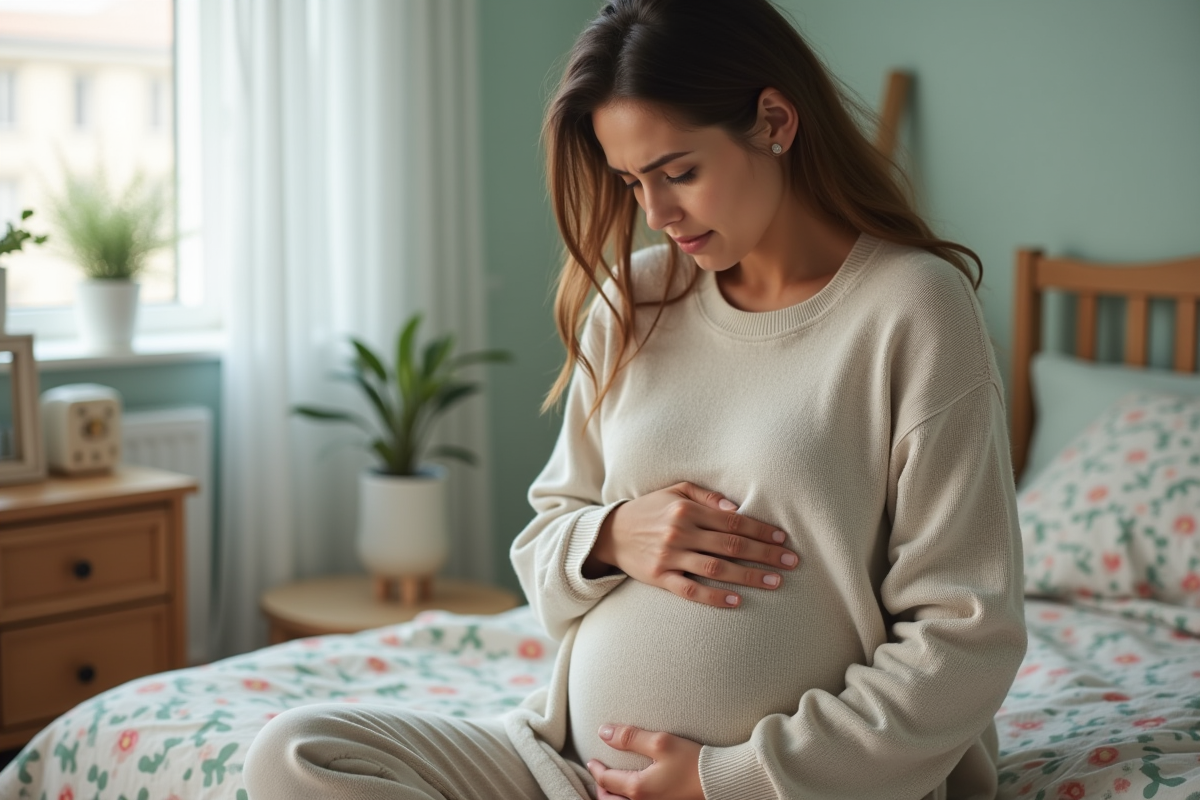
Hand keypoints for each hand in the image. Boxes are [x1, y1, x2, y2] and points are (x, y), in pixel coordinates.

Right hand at [582, 481, 799, 607]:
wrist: (610, 533)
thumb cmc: (649, 510)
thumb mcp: (674, 491)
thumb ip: (705, 495)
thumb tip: (736, 507)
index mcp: (686, 508)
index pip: (732, 520)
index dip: (760, 530)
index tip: (783, 539)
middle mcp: (680, 532)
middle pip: (731, 544)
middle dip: (764, 554)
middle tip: (791, 563)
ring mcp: (670, 557)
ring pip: (717, 568)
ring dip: (748, 576)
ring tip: (774, 583)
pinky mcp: (660, 578)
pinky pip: (691, 590)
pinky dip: (714, 597)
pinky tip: (736, 601)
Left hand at [586, 724, 704, 799]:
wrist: (720, 782)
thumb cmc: (693, 761)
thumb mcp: (661, 742)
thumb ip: (630, 737)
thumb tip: (603, 732)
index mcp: (638, 788)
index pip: (606, 780)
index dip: (596, 769)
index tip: (592, 761)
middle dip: (600, 790)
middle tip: (598, 776)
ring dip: (611, 799)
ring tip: (610, 788)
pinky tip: (631, 794)